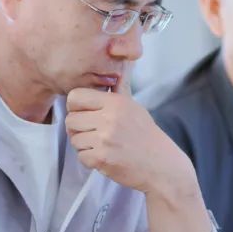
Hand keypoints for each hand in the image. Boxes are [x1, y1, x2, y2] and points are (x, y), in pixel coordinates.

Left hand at [65, 76, 193, 195]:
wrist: (162, 165)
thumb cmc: (147, 136)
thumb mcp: (135, 107)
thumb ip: (119, 90)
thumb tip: (121, 65)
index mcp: (115, 102)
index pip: (75, 96)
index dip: (75, 107)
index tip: (85, 114)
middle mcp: (109, 118)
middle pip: (70, 120)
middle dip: (78, 129)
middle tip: (94, 134)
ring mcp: (105, 139)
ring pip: (74, 140)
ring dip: (85, 146)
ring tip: (103, 146)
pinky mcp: (103, 158)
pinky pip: (81, 157)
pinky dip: (91, 160)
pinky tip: (106, 158)